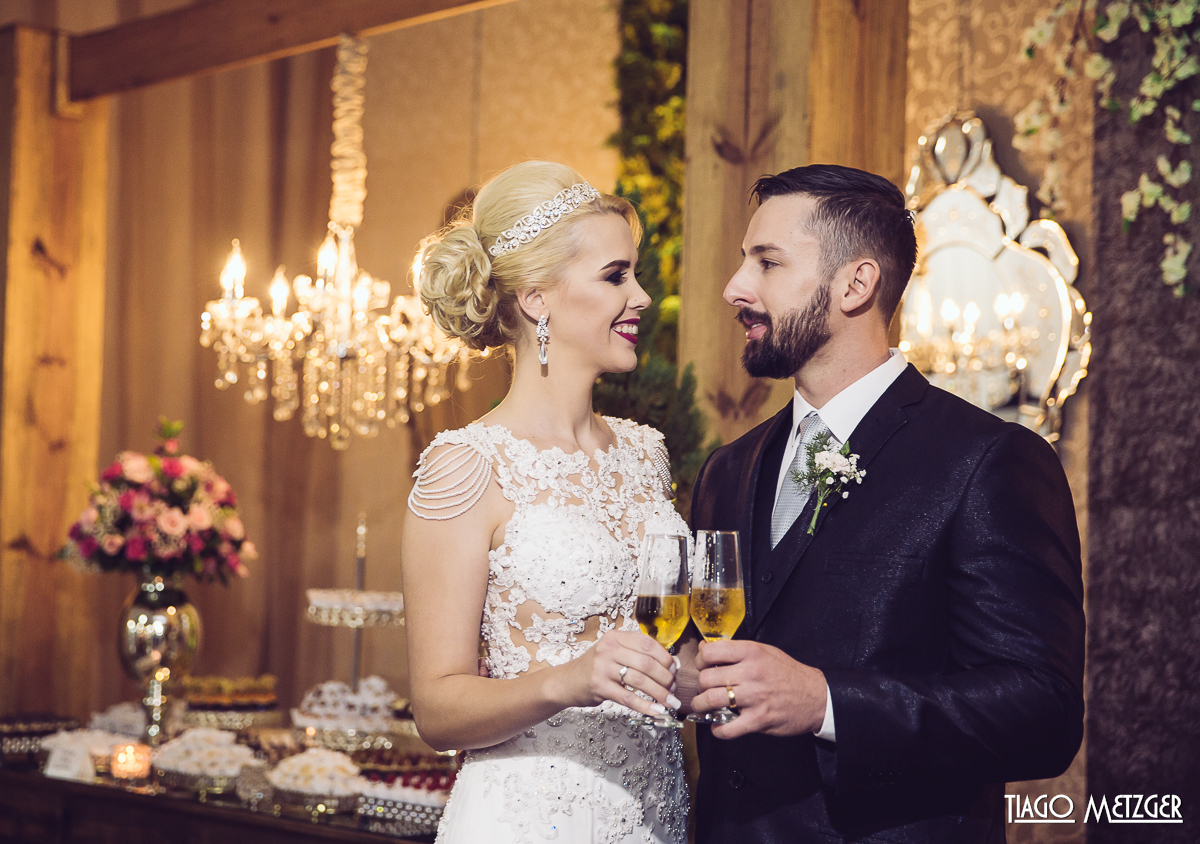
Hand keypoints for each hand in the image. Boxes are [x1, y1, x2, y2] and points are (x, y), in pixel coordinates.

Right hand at [557, 630, 679, 719]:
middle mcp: (608, 649)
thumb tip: (672, 664)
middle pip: (647, 663)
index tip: (675, 670)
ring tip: (670, 702)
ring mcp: (603, 668)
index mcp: (615, 637)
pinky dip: (645, 706)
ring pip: (640, 681)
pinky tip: (657, 711)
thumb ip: (638, 654)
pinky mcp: (600, 687)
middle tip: (674, 689)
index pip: (648, 644)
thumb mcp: (614, 652)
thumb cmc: (596, 667)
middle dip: (666, 678)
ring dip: (660, 693)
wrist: (567, 681)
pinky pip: (628, 698)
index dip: (665, 657)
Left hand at [693, 639, 826, 738]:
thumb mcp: (764, 651)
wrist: (816, 696)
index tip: (702, 667)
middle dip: (700, 685)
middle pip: (706, 678)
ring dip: (701, 705)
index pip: (710, 652)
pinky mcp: (759, 719)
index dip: (700, 660)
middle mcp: (751, 672)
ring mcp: (754, 697)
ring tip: (703, 706)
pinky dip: (717, 730)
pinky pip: (728, 728)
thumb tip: (704, 650)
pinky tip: (717, 726)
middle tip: (704, 688)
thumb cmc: (787, 672)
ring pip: (711, 700)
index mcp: (751, 652)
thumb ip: (736, 650)